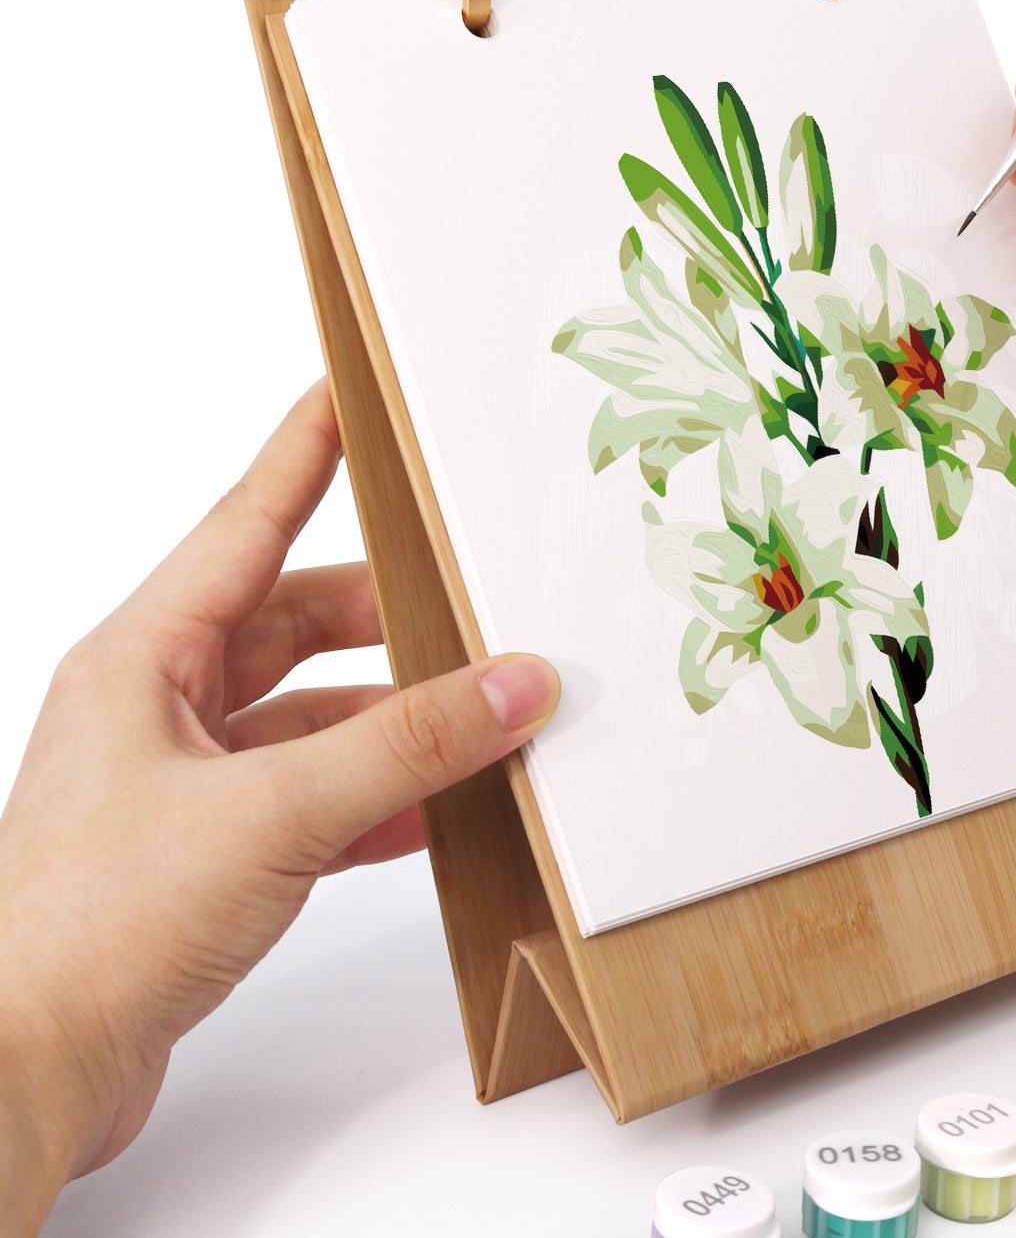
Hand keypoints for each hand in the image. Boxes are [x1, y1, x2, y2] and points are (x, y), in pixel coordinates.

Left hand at [0, 383, 559, 1235]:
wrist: (26, 1072)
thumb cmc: (92, 925)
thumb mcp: (275, 811)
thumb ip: (406, 744)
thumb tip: (512, 684)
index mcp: (145, 660)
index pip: (244, 524)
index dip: (301, 455)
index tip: (348, 398)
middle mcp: (159, 708)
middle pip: (295, 624)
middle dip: (387, 616)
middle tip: (469, 600)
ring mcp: (182, 783)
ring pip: (311, 716)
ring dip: (392, 719)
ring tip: (478, 715)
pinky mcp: (207, 853)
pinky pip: (313, 797)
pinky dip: (376, 797)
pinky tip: (434, 813)